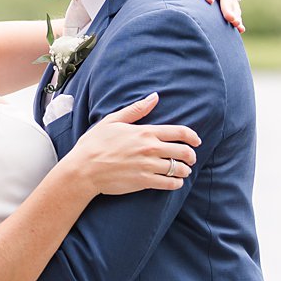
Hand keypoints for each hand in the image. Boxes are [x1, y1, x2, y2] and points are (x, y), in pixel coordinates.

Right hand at [72, 92, 199, 194]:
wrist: (84, 169)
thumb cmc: (95, 144)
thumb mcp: (113, 120)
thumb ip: (136, 109)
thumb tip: (155, 96)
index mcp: (145, 132)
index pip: (179, 132)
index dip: (192, 137)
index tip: (196, 141)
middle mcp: (150, 148)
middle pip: (183, 151)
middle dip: (191, 155)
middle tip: (190, 158)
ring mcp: (148, 166)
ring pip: (179, 169)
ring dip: (184, 170)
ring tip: (182, 171)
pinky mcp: (144, 182)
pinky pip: (169, 184)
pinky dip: (176, 183)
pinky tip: (174, 182)